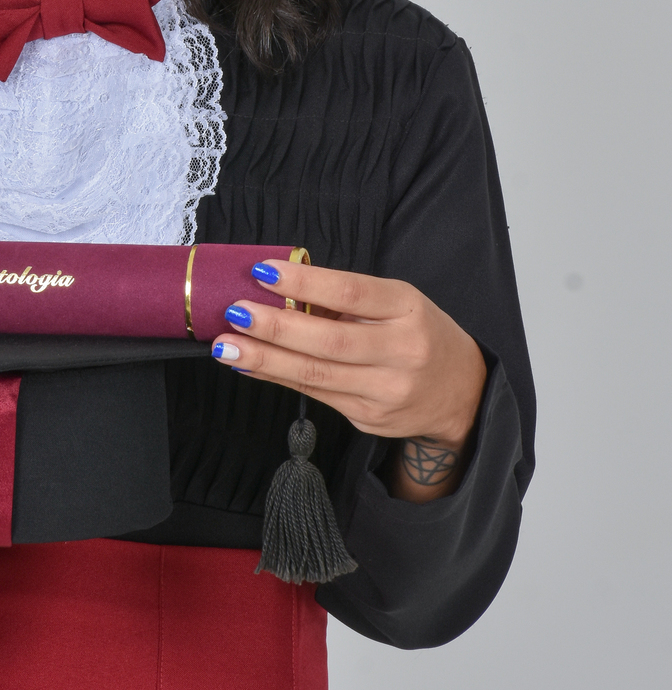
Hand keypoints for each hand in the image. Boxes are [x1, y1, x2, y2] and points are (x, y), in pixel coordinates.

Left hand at [212, 258, 486, 503]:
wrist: (461, 393)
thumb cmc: (418, 333)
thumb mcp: (395, 303)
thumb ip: (345, 300)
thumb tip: (279, 291)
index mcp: (407, 309)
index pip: (351, 292)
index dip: (305, 284)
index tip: (262, 272)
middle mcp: (401, 351)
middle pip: (330, 340)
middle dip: (276, 327)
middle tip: (235, 312)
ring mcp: (386, 391)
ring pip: (317, 374)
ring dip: (265, 358)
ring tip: (227, 345)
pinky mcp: (369, 417)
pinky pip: (315, 395)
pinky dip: (277, 378)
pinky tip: (250, 365)